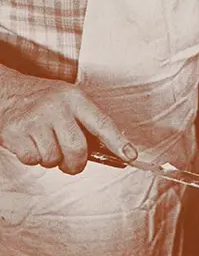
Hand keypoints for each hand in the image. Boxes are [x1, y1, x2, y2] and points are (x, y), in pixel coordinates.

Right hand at [0, 75, 137, 174]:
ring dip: (51, 159)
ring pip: (53, 158)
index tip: (130, 155)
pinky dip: (33, 158)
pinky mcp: (15, 133)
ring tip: (47, 144)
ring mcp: (35, 119)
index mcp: (75, 98)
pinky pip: (32, 160)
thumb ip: (87, 122)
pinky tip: (31, 143)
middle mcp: (56, 107)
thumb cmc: (45, 100)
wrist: (8, 92)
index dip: (118, 141)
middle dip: (76, 163)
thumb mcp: (70, 101)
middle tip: (73, 163)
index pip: (102, 122)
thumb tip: (108, 150)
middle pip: (77, 148)